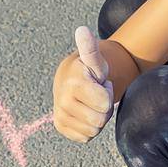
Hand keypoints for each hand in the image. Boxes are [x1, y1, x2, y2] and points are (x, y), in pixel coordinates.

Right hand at [51, 26, 114, 142]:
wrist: (70, 81)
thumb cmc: (89, 71)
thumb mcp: (94, 60)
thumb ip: (90, 48)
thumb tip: (82, 29)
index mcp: (73, 84)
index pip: (105, 103)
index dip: (107, 93)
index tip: (100, 84)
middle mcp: (63, 101)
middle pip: (100, 120)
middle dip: (104, 108)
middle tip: (96, 95)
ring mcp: (60, 115)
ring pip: (93, 130)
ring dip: (97, 118)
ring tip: (90, 103)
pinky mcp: (60, 126)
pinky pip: (85, 137)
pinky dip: (89, 128)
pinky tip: (84, 113)